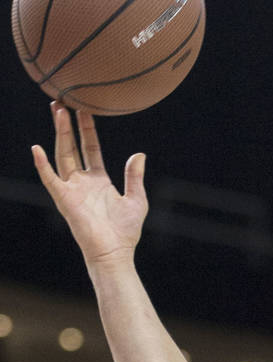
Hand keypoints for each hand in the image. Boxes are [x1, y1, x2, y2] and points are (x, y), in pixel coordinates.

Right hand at [31, 103, 147, 264]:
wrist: (115, 252)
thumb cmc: (126, 231)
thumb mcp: (136, 199)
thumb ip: (134, 176)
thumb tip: (139, 154)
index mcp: (99, 180)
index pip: (91, 148)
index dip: (87, 130)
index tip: (85, 110)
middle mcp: (82, 182)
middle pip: (72, 147)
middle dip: (67, 126)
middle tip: (62, 102)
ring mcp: (72, 189)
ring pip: (62, 155)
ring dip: (59, 134)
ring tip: (58, 112)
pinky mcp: (64, 200)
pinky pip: (50, 180)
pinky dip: (43, 165)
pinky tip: (37, 149)